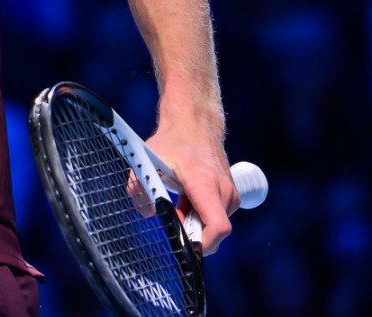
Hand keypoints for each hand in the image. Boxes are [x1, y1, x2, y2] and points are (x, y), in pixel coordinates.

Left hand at [145, 128, 239, 253]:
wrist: (195, 125)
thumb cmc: (171, 142)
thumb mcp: (146, 160)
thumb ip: (140, 188)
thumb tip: (147, 212)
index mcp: (205, 184)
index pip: (218, 227)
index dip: (203, 244)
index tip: (185, 246)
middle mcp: (224, 191)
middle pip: (212, 231)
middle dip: (190, 233)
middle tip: (171, 216)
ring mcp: (231, 194)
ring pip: (212, 225)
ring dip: (192, 223)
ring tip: (178, 200)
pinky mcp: (231, 197)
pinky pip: (215, 217)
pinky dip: (198, 215)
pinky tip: (186, 199)